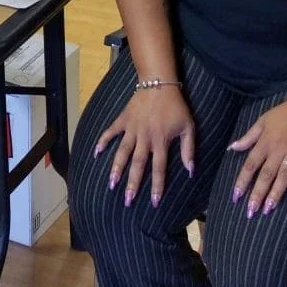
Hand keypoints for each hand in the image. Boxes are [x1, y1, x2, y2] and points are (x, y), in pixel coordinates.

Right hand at [94, 85, 193, 208]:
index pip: (159, 168)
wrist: (159, 83)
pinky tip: (96, 152)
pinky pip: (111, 131)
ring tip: (111, 184)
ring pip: (122, 152)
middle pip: (138, 164)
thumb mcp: (188, 127)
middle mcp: (145, 138)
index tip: (154, 203)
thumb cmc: (176, 106)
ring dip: (116, 168)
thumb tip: (190, 171)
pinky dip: (103, 141)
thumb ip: (188, 149)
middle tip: (128, 200)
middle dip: (133, 184)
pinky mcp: (123, 119)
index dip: (157, 186)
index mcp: (161, 141)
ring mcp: (132, 129)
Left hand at [228, 95, 286, 218]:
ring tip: (268, 209)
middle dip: (257, 193)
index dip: (242, 181)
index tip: (235, 197)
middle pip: (265, 174)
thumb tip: (232, 148)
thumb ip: (248, 136)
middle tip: (250, 211)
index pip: (250, 165)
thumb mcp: (263, 121)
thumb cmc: (286, 113)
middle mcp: (278, 150)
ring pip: (283, 177)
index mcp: (265, 142)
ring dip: (276, 194)